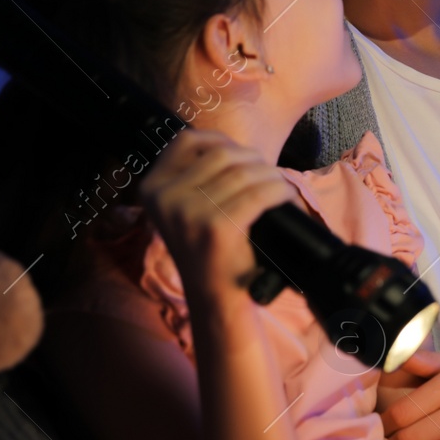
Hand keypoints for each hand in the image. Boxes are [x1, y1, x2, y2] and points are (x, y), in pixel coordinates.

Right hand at [139, 130, 296, 303]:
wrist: (214, 299)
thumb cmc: (208, 252)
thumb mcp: (184, 211)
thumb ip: (195, 178)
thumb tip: (232, 146)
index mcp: (152, 189)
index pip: (185, 141)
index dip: (220, 140)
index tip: (242, 154)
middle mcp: (165, 197)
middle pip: (222, 154)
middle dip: (254, 161)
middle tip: (270, 178)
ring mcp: (189, 212)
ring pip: (245, 172)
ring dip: (272, 177)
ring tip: (281, 190)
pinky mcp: (217, 227)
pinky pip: (260, 194)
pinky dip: (280, 192)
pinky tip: (286, 200)